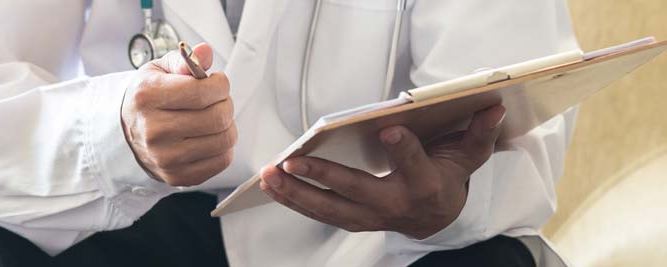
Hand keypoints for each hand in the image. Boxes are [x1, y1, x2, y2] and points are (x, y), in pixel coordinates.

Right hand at [122, 43, 236, 186]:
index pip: (203, 91)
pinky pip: (221, 161)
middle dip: (226, 104)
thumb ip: (184, 60)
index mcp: (148, 97)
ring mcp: (165, 157)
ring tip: (214, 118)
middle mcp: (154, 130)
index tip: (216, 82)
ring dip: (227, 125)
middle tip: (217, 100)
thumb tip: (205, 52)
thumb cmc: (147, 98)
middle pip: (217, 117)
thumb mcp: (158, 70)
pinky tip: (209, 137)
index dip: (220, 84)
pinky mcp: (177, 176)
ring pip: (224, 140)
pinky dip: (223, 147)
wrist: (125, 132)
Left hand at [259, 105, 505, 238]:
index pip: (414, 165)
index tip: (388, 130)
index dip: (403, 149)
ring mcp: (370, 218)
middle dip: (323, 178)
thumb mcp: (467, 155)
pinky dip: (293, 201)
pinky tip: (271, 186)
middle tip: (293, 162)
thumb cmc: (446, 176)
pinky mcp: (351, 221)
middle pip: (357, 192)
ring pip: (329, 210)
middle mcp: (395, 206)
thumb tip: (494, 106)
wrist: (437, 216)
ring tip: (268, 176)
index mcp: (426, 186)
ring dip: (295, 194)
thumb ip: (478, 134)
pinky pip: (319, 214)